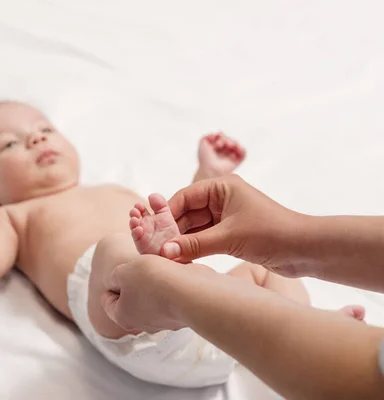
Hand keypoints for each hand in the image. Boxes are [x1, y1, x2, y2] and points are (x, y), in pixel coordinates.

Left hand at [101, 254, 214, 332]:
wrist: (193, 292)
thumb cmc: (154, 281)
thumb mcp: (124, 270)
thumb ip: (115, 275)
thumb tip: (119, 281)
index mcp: (122, 317)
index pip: (107, 300)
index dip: (112, 281)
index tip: (124, 270)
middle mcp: (142, 323)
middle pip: (130, 299)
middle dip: (134, 281)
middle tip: (141, 267)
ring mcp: (164, 321)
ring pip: (152, 297)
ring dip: (155, 282)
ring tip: (160, 268)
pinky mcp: (182, 314)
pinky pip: (171, 296)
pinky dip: (172, 285)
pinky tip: (176, 274)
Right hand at [161, 174, 305, 276]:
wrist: (306, 250)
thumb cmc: (271, 234)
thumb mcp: (229, 238)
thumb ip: (194, 245)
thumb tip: (164, 252)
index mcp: (222, 187)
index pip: (184, 197)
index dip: (166, 214)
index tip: (150, 230)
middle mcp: (221, 198)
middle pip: (186, 213)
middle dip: (171, 230)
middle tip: (154, 247)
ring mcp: (225, 216)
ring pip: (193, 227)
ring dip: (181, 241)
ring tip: (164, 255)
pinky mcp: (230, 233)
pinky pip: (203, 238)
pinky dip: (192, 248)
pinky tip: (180, 259)